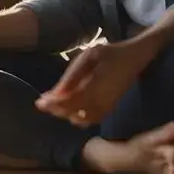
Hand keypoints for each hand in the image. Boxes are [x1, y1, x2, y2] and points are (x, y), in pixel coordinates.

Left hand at [35, 41, 152, 126]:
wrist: (134, 58)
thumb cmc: (110, 53)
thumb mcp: (89, 56)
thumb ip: (72, 75)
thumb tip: (56, 94)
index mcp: (94, 88)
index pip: (69, 103)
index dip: (53, 105)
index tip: (39, 101)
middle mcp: (101, 102)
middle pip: (72, 114)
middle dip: (56, 110)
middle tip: (43, 101)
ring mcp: (106, 108)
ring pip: (80, 120)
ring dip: (66, 114)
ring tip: (55, 103)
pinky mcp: (109, 109)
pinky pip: (90, 120)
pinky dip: (77, 116)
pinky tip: (69, 106)